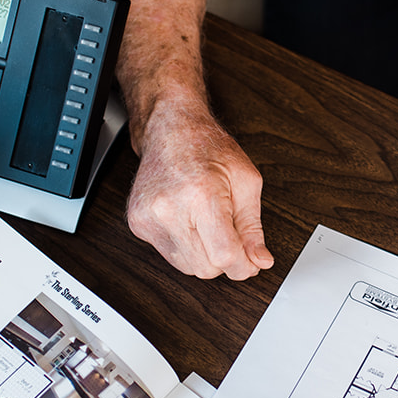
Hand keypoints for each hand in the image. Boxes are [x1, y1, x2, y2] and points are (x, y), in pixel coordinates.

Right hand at [126, 103, 273, 279]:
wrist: (170, 129)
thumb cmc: (207, 147)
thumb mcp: (246, 182)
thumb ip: (253, 227)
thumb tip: (260, 259)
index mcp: (201, 195)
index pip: (223, 256)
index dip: (243, 267)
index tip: (251, 263)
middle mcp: (169, 209)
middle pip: (205, 268)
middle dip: (225, 259)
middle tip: (230, 233)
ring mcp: (149, 218)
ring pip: (186, 267)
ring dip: (205, 255)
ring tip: (208, 223)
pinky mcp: (137, 224)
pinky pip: (170, 256)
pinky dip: (186, 247)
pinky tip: (189, 221)